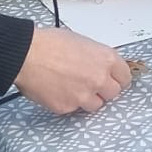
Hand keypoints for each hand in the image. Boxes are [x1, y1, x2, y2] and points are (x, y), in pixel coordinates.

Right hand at [13, 26, 131, 114]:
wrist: (26, 55)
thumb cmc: (50, 43)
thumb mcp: (83, 42)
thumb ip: (97, 58)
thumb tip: (100, 66)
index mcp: (107, 60)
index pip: (125, 77)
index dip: (117, 78)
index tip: (112, 80)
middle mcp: (99, 79)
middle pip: (113, 93)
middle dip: (103, 90)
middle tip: (91, 84)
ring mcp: (83, 96)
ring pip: (95, 105)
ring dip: (87, 99)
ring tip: (72, 87)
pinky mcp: (66, 107)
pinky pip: (73, 109)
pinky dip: (67, 102)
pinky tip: (57, 90)